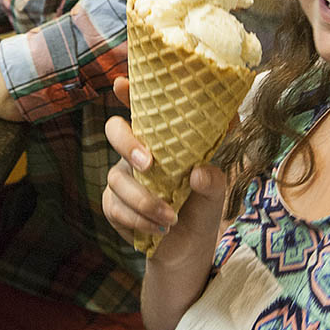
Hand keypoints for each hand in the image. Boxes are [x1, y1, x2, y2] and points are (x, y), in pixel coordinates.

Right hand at [103, 77, 227, 265]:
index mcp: (160, 140)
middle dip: (126, 143)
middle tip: (148, 163)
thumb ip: (214, 176)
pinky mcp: (113, 205)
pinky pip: (115, 207)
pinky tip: (158, 229)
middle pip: (114, 130)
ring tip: (170, 217)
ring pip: (117, 177)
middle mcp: (136, 152)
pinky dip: (138, 220)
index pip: (141, 108)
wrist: (189, 246)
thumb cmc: (201, 206)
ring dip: (144, 200)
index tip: (121, 83)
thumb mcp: (216, 188)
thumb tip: (198, 172)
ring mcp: (121, 178)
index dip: (127, 92)